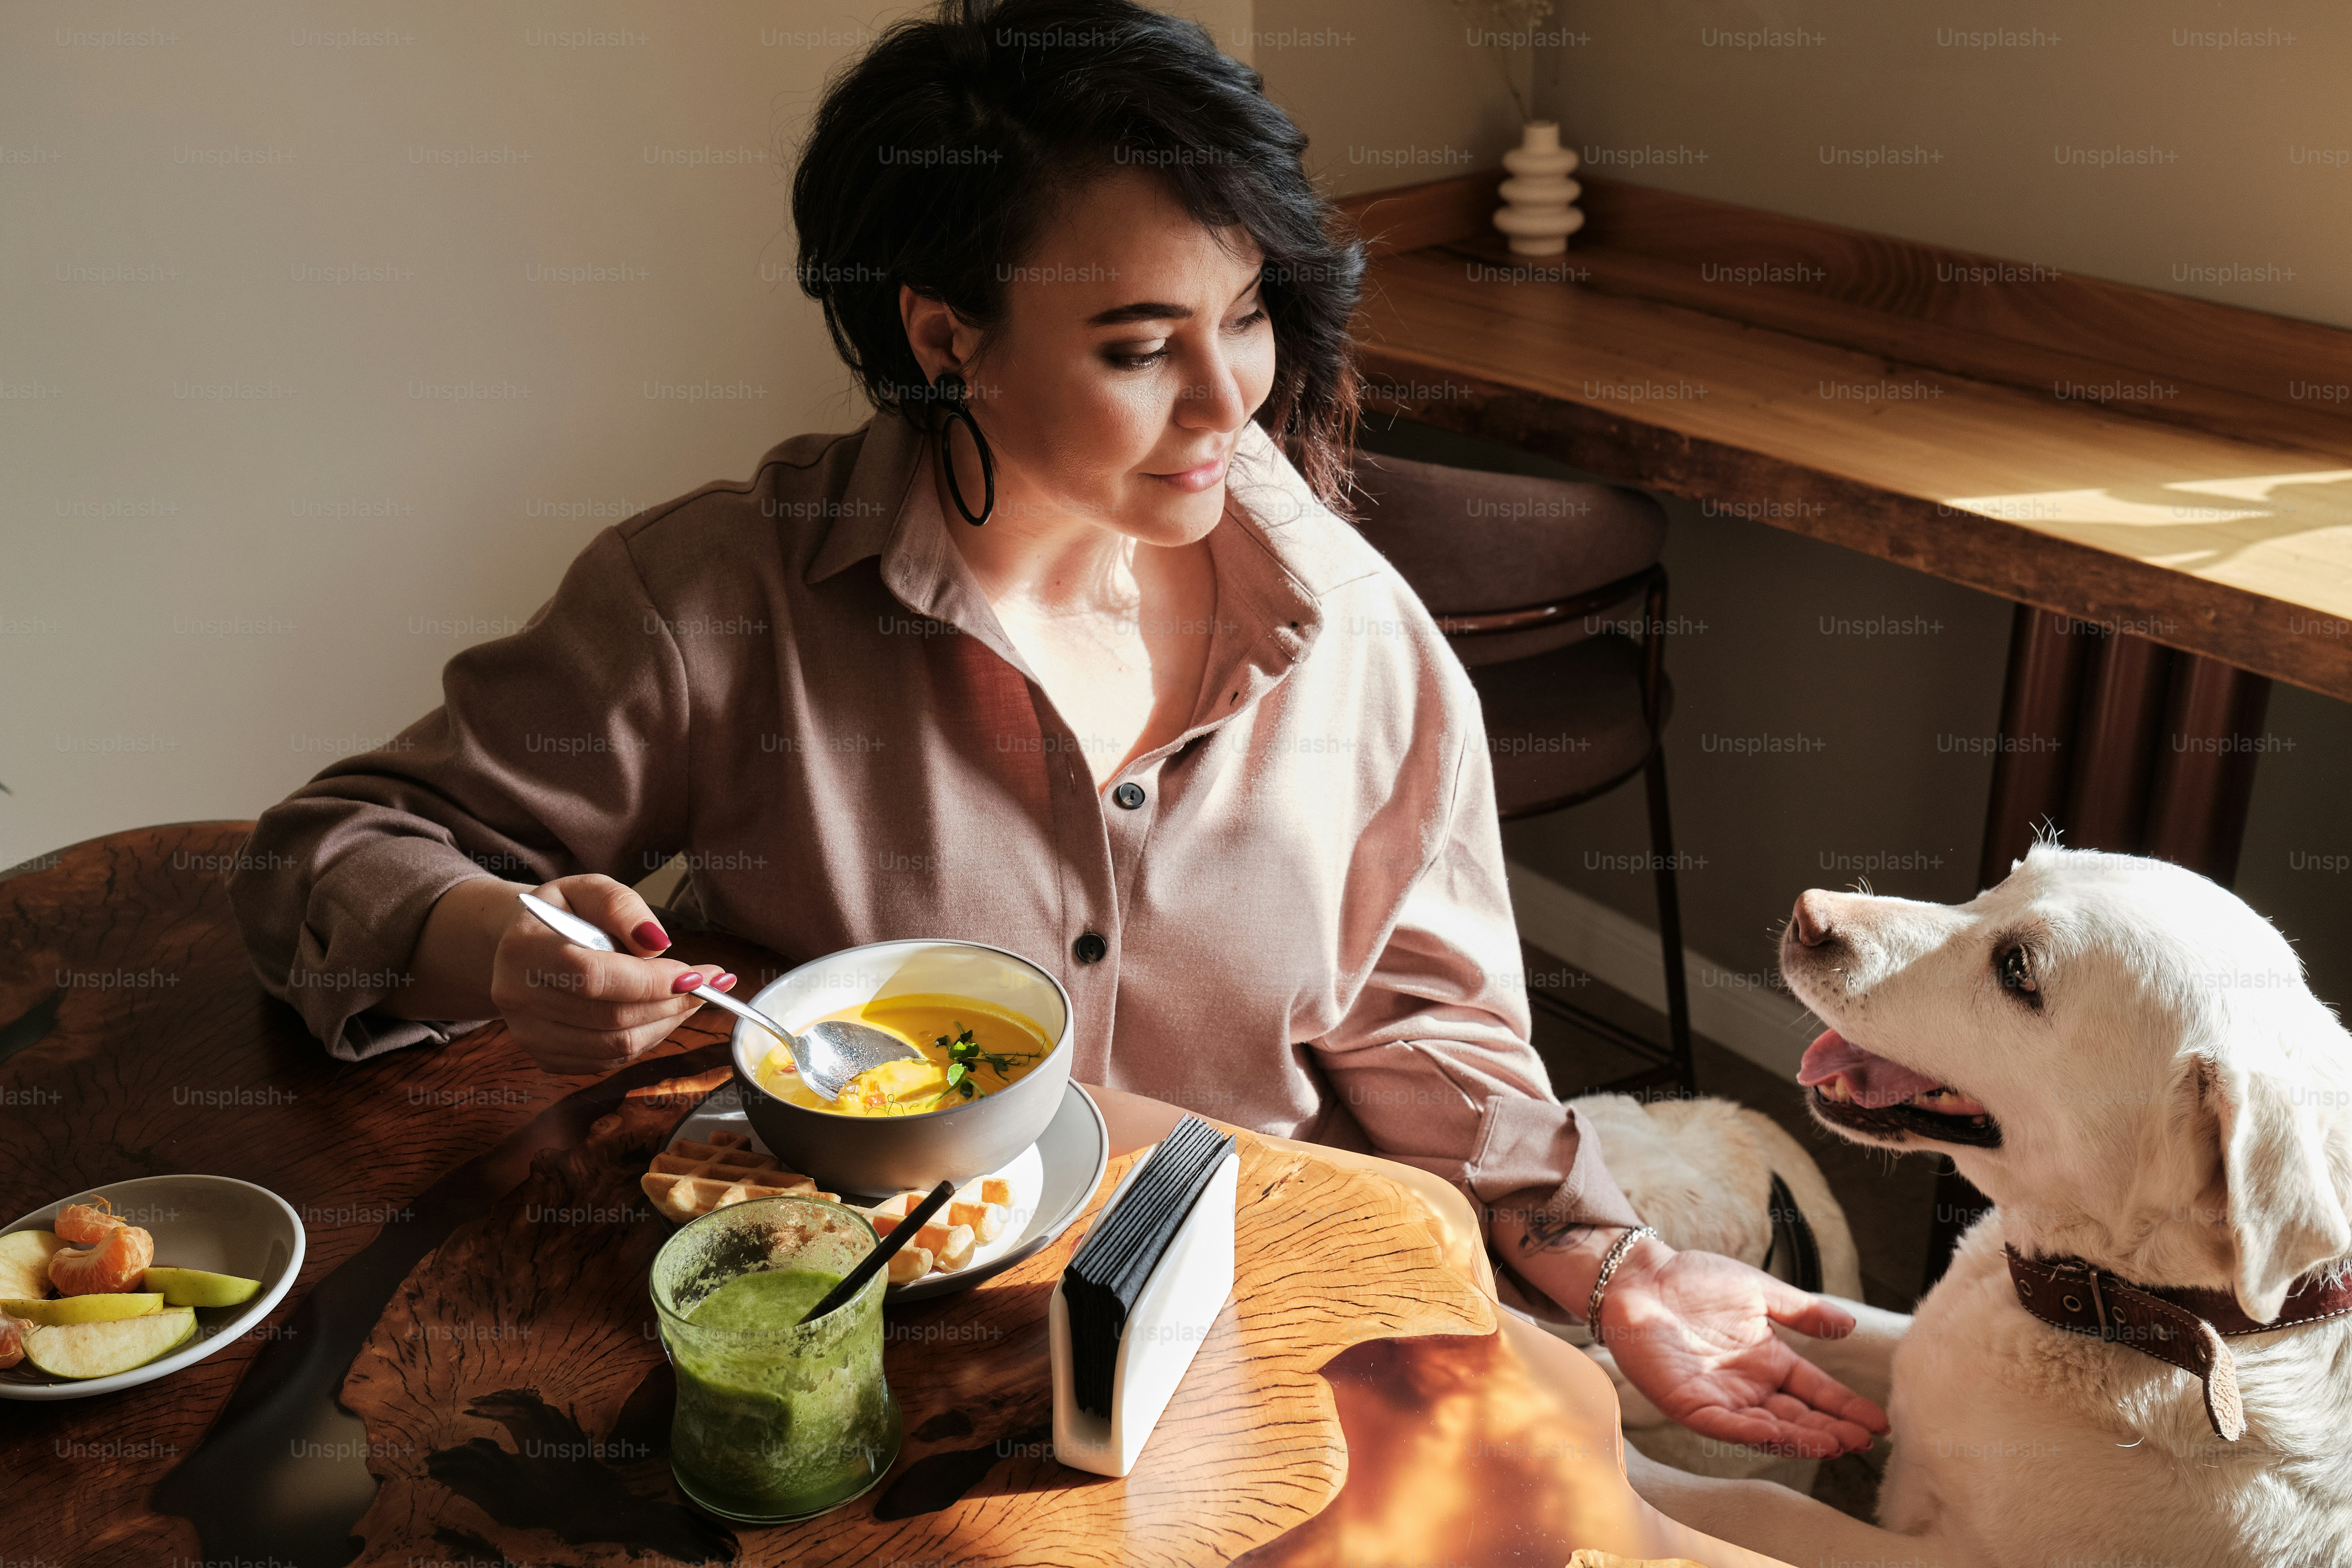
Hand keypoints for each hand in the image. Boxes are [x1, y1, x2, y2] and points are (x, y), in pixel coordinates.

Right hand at [389, 872, 734, 1075]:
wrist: (526, 945)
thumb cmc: (564, 915)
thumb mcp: (590, 889)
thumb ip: (621, 907)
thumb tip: (656, 943)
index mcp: (523, 948)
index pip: (594, 976)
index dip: (651, 981)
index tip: (697, 973)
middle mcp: (517, 997)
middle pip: (610, 1017)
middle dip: (671, 1002)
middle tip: (710, 983)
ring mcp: (529, 1034)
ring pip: (616, 1046)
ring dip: (666, 1023)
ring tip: (691, 995)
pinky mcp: (547, 1057)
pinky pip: (611, 1060)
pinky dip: (647, 1038)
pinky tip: (662, 1011)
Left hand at [1597, 1237, 1888, 1459]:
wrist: (1641, 1276)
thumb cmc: (1694, 1280)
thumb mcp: (1758, 1292)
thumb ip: (1801, 1311)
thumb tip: (1848, 1324)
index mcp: (1767, 1361)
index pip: (1815, 1391)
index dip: (1845, 1407)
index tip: (1878, 1423)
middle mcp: (1747, 1386)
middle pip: (1797, 1416)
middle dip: (1831, 1430)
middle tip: (1863, 1442)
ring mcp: (1718, 1398)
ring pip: (1766, 1428)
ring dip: (1799, 1437)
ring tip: (1834, 1444)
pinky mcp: (1687, 1403)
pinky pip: (1723, 1425)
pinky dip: (1750, 1432)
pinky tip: (1777, 1435)